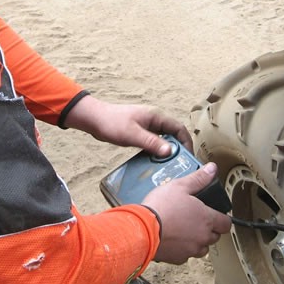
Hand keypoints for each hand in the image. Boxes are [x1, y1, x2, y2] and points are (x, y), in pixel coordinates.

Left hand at [62, 95, 191, 156]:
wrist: (94, 119)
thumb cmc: (111, 123)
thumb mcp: (132, 134)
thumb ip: (151, 142)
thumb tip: (170, 151)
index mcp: (156, 117)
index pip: (179, 128)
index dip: (186, 142)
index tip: (189, 156)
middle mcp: (154, 120)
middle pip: (173, 134)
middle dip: (178, 148)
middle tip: (181, 164)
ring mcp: (147, 126)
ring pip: (163, 139)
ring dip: (167, 151)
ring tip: (170, 166)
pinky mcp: (140, 132)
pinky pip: (154, 142)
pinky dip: (157, 151)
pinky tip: (155, 162)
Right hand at [142, 163, 231, 263]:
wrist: (142, 229)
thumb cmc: (161, 207)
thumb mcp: (180, 186)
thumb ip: (198, 178)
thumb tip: (212, 169)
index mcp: (207, 219)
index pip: (226, 223)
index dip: (222, 218)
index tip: (217, 214)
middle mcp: (203, 237)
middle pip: (215, 236)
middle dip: (209, 228)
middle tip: (196, 218)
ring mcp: (191, 250)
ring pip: (201, 247)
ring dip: (197, 240)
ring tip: (183, 229)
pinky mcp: (178, 258)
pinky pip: (186, 254)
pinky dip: (182, 248)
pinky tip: (172, 238)